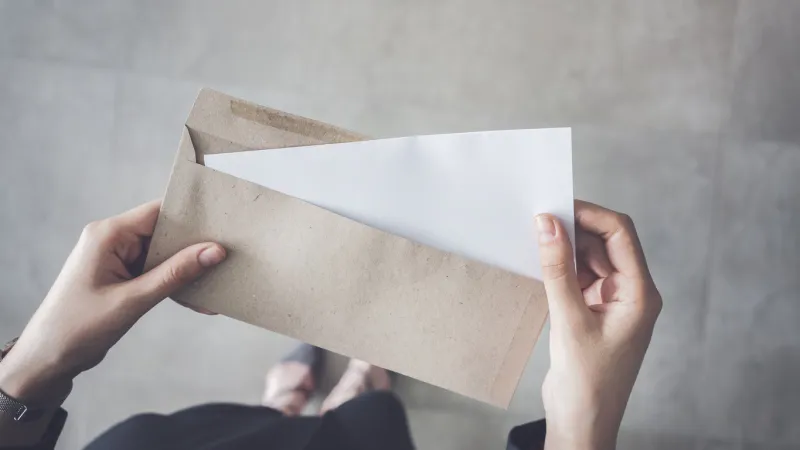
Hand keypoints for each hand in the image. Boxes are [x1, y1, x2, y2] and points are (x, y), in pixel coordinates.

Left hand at [0, 200, 225, 405]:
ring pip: (164, 254)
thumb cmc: (76, 328)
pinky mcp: (122, 276)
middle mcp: (113, 240)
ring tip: (217, 280)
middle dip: (195, 246)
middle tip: (228, 256)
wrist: (46, 359)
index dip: (192, 216)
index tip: (222, 224)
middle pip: (164, 232)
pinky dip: (175, 284)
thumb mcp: (132, 300)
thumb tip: (213, 251)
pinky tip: (198, 299)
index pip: (158, 212)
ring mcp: (117, 258)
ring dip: (188, 269)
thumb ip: (175, 274)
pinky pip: (157, 271)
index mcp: (108, 235)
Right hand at [536, 201, 661, 449]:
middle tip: (540, 221)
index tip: (557, 207)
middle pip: (607, 242)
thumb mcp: (569, 321)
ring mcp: (614, 302)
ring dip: (568, 247)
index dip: (590, 215)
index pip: (620, 234)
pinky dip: (563, 267)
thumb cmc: (587, 383)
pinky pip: (581, 276)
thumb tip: (548, 225)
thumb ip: (557, 270)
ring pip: (592, 258)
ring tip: (537, 240)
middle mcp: (632, 292)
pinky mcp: (596, 311)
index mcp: (640, 294)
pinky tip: (542, 263)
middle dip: (576, 228)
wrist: (583, 422)